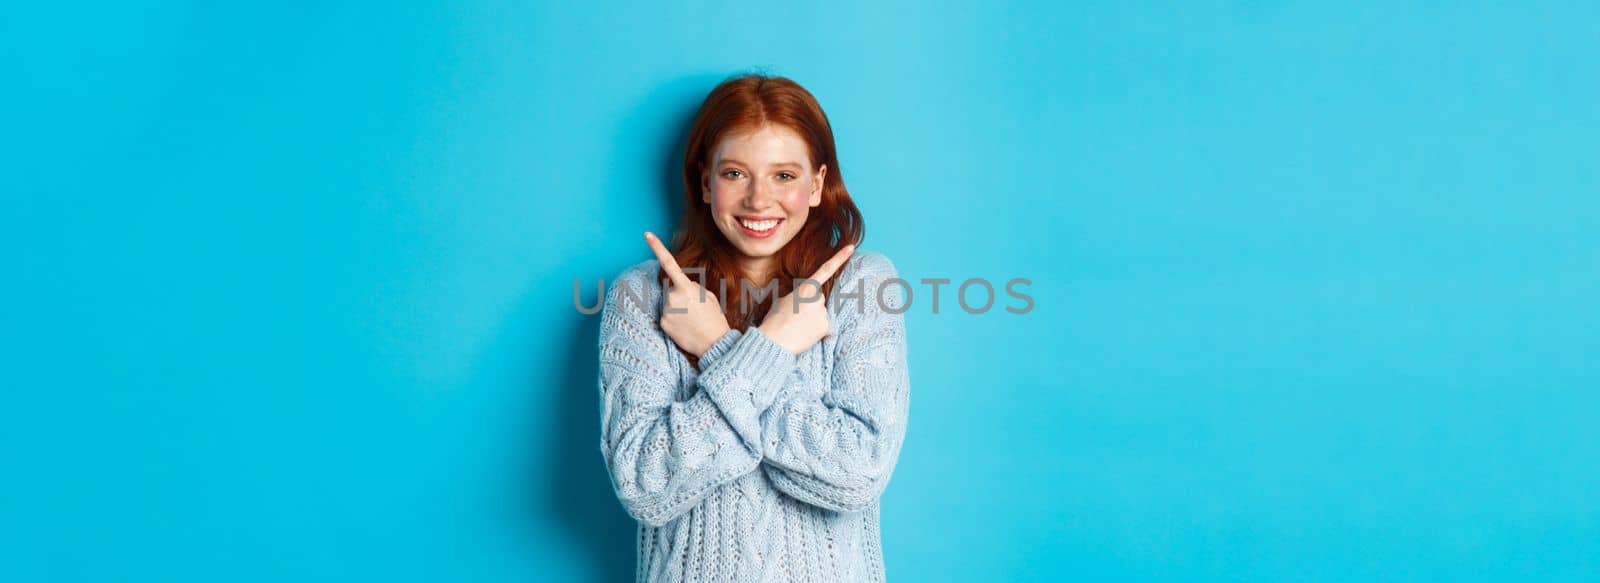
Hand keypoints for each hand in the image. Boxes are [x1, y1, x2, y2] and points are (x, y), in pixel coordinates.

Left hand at [645, 231, 730, 357]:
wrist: (714, 344)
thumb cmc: (714, 318)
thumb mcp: (708, 296)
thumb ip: (692, 287)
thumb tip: (680, 285)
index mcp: (685, 287)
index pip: (669, 263)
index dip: (657, 247)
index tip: (647, 235)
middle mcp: (672, 297)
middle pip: (670, 288)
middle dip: (679, 293)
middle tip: (695, 308)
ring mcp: (665, 310)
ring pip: (668, 302)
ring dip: (677, 307)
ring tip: (692, 319)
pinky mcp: (662, 323)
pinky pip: (666, 315)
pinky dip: (674, 319)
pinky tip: (685, 327)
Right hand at [759, 245, 854, 354]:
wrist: (774, 342)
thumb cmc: (774, 321)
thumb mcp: (783, 300)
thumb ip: (799, 295)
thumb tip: (807, 301)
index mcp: (806, 288)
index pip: (826, 269)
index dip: (840, 257)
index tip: (851, 247)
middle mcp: (818, 298)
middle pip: (819, 299)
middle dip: (810, 306)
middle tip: (795, 317)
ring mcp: (824, 312)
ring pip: (821, 314)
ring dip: (812, 319)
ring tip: (797, 327)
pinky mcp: (826, 327)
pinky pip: (824, 327)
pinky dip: (816, 331)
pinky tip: (804, 335)